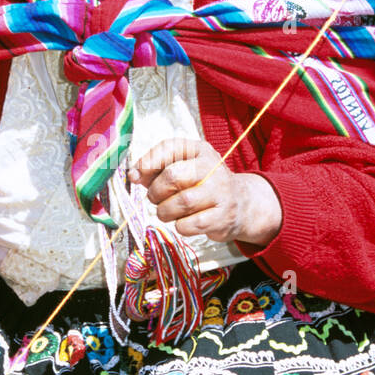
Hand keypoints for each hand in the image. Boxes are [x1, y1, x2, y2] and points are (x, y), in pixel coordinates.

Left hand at [127, 138, 281, 247]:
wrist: (240, 204)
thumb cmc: (202, 185)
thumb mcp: (182, 169)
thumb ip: (155, 170)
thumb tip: (133, 175)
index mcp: (199, 150)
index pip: (170, 147)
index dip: (148, 162)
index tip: (137, 175)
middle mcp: (212, 167)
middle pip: (173, 176)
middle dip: (156, 191)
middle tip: (155, 199)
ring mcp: (220, 192)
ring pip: (181, 202)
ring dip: (165, 211)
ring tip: (166, 212)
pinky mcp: (222, 216)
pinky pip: (190, 224)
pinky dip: (179, 226)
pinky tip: (183, 222)